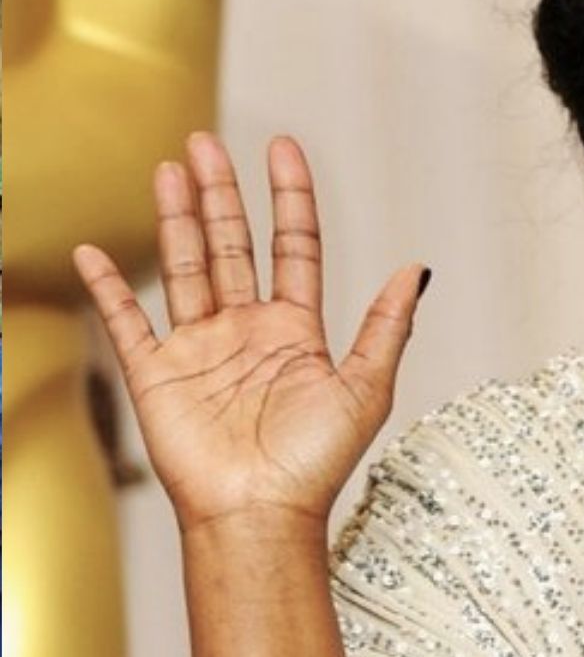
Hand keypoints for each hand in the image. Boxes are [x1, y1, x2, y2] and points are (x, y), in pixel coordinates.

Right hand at [73, 133, 428, 533]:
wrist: (260, 514)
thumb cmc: (316, 463)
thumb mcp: (367, 386)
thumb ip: (387, 325)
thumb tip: (416, 268)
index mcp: (296, 329)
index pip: (293, 245)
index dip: (289, 197)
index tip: (282, 148)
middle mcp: (246, 330)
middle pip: (232, 244)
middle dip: (220, 192)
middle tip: (206, 141)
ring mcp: (199, 349)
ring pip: (185, 267)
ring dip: (176, 219)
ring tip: (169, 168)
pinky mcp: (157, 375)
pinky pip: (127, 322)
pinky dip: (109, 288)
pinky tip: (95, 252)